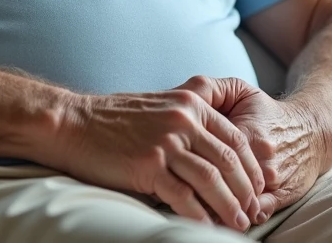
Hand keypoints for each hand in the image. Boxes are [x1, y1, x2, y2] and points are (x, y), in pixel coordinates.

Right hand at [51, 84, 265, 231]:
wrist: (73, 123)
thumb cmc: (115, 119)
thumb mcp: (161, 104)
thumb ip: (189, 118)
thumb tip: (215, 149)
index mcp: (191, 104)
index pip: (235, 138)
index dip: (251, 167)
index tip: (258, 187)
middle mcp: (183, 120)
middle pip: (228, 160)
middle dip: (246, 190)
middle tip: (253, 211)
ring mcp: (166, 142)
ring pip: (211, 180)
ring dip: (229, 206)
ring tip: (237, 223)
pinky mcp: (148, 165)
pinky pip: (182, 196)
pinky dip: (198, 216)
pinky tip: (205, 227)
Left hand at [180, 76, 331, 221]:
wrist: (313, 129)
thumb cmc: (268, 113)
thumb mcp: (243, 93)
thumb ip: (212, 93)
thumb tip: (183, 108)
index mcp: (245, 130)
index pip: (209, 152)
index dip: (188, 161)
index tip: (169, 166)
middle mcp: (260, 155)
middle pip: (220, 179)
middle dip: (196, 188)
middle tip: (174, 191)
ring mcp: (272, 178)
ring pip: (236, 199)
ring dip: (215, 206)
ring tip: (194, 210)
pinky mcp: (282, 194)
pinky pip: (256, 212)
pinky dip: (238, 216)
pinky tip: (221, 218)